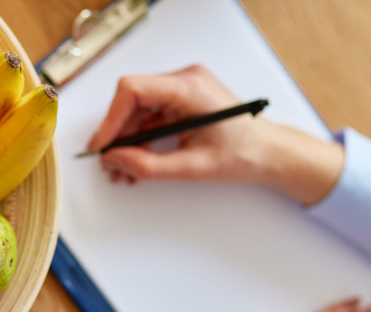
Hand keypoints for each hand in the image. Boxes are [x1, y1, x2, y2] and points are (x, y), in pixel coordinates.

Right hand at [86, 64, 344, 203]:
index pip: (133, 90)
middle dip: (118, 135)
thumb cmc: (244, 154)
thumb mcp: (192, 167)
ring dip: (127, 141)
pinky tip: (136, 164)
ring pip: (138, 111)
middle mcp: (185, 81)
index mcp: (190, 88)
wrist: (268, 153)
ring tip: (122, 171)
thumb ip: (149, 166)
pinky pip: (151, 116)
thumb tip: (115, 161)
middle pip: (132, 101)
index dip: (111, 118)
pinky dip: (141, 140)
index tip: (102, 145)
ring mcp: (183, 89)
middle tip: (110, 164)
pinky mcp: (182, 101)